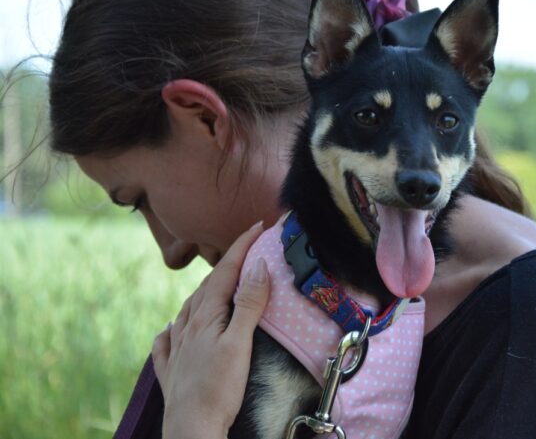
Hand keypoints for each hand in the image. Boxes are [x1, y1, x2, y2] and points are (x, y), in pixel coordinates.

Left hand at [152, 222, 269, 438]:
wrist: (191, 430)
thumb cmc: (218, 389)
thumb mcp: (239, 343)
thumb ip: (248, 304)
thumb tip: (257, 266)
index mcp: (206, 316)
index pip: (226, 271)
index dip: (242, 246)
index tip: (258, 226)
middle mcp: (188, 327)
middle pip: (208, 286)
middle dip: (227, 264)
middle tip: (246, 250)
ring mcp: (177, 349)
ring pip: (188, 309)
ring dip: (205, 291)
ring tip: (216, 284)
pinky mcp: (172, 371)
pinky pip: (167, 342)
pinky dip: (172, 329)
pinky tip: (170, 329)